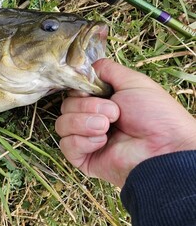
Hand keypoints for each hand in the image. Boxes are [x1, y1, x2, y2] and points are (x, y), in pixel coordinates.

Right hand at [56, 58, 195, 186]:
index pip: (73, 91)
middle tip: (113, 113)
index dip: (79, 90)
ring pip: (61, 124)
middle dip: (87, 106)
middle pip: (65, 106)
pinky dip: (82, 141)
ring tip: (106, 127)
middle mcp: (91, 119)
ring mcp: (86, 139)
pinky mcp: (83, 158)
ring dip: (83, 122)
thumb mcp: (133, 82)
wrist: (163, 148)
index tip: (93, 91)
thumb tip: (87, 67)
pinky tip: (102, 142)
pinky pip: (66, 144)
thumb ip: (107, 69)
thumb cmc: (155, 116)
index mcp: (101, 102)